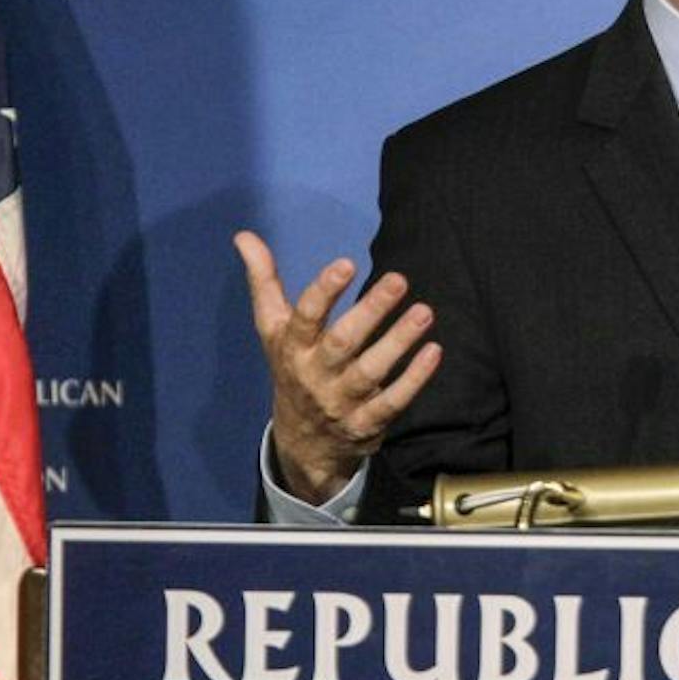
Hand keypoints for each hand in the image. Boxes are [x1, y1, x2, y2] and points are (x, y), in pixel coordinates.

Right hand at [234, 230, 442, 503]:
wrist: (302, 444)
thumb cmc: (293, 369)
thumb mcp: (273, 330)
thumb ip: (264, 281)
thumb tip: (244, 235)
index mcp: (292, 348)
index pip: (305, 317)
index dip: (324, 291)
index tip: (346, 263)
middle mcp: (315, 374)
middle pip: (342, 342)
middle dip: (370, 311)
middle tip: (399, 279)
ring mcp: (341, 402)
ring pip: (371, 371)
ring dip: (399, 340)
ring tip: (424, 311)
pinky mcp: (367, 423)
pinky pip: (392, 402)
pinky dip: (414, 379)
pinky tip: (434, 351)